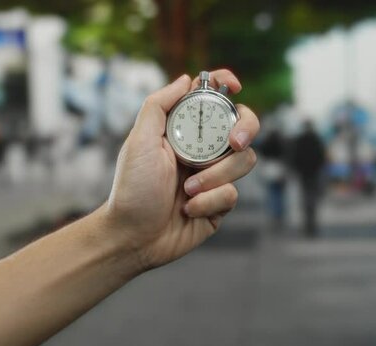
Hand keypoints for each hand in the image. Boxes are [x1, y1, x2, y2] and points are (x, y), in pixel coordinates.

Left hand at [102, 70, 259, 271]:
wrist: (133, 237)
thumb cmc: (131, 189)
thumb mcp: (139, 141)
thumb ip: (159, 105)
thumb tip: (186, 78)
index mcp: (184, 131)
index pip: (212, 100)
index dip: (227, 85)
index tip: (236, 87)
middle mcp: (203, 150)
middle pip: (242, 126)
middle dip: (244, 130)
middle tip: (233, 143)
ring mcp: (215, 176)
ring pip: (244, 161)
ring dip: (215, 176)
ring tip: (188, 190)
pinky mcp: (220, 202)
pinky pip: (233, 193)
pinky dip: (210, 201)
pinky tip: (188, 209)